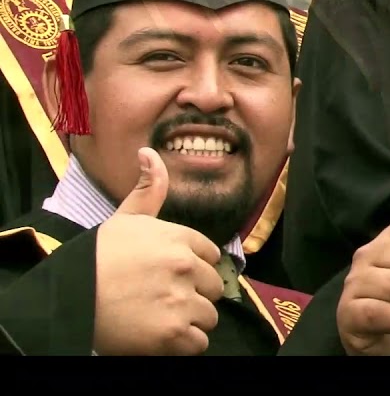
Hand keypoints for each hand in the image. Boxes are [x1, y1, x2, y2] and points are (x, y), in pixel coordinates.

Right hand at [93, 148, 224, 355]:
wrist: (68, 298)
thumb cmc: (97, 258)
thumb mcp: (125, 219)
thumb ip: (149, 189)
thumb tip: (150, 152)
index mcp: (181, 239)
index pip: (211, 257)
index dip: (194, 268)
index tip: (172, 275)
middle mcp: (186, 267)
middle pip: (213, 287)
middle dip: (194, 295)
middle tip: (163, 299)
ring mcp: (181, 301)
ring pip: (208, 316)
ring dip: (190, 321)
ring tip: (160, 317)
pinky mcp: (172, 334)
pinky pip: (198, 344)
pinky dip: (184, 345)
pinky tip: (162, 336)